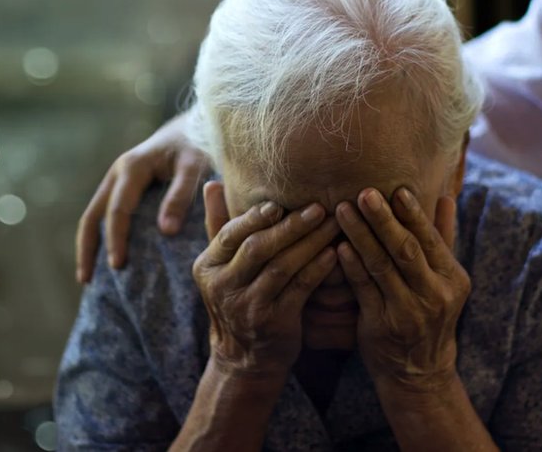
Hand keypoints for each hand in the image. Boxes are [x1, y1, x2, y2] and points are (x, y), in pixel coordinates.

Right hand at [76, 112, 210, 282]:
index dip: (116, 238)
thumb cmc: (197, 145)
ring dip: (88, 244)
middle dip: (89, 247)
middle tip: (88, 280)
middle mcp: (118, 172)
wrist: (194, 124)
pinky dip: (100, 235)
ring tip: (87, 277)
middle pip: (93, 214)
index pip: (118, 209)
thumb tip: (165, 231)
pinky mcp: (122, 186)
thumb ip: (181, 196)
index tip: (117, 265)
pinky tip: (103, 257)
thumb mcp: (194, 166)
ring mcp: (117, 179)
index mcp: (132, 167)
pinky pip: (104, 213)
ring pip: (93, 215)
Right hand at [194, 181, 339, 379]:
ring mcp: (248, 307)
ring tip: (333, 224)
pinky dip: (317, 269)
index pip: (229, 235)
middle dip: (289, 226)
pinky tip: (335, 253)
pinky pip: (299, 289)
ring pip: (281, 267)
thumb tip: (212, 183)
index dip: (255, 217)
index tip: (280, 202)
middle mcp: (223, 287)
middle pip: (257, 248)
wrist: (244, 359)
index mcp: (206, 268)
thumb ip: (218, 224)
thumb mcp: (220, 266)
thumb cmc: (237, 299)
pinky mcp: (274, 323)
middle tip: (318, 206)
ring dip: (310, 242)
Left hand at [335, 187, 470, 391]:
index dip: (413, 214)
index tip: (396, 189)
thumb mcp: (445, 280)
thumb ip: (443, 238)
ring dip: (360, 235)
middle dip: (383, 220)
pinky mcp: (381, 325)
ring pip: (381, 266)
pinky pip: (364, 290)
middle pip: (405, 250)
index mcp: (452, 278)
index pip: (430, 239)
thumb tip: (447, 197)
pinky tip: (338, 246)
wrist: (418, 371)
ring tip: (342, 210)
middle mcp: (434, 294)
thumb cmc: (428, 314)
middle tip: (364, 192)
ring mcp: (407, 312)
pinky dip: (351, 266)